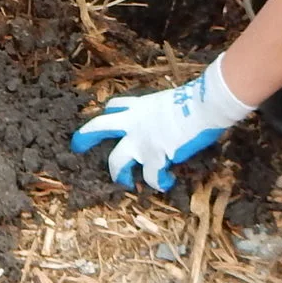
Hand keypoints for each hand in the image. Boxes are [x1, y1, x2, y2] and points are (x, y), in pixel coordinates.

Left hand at [72, 61, 255, 191]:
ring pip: (116, 161)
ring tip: (123, 181)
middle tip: (77, 147)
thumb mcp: (170, 101)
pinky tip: (166, 183)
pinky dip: (158, 183)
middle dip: (84, 137)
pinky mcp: (155, 157)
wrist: (204, 104)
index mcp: (139, 107)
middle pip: (99, 127)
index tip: (103, 124)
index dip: (106, 116)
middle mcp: (134, 123)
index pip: (113, 108)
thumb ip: (162, 113)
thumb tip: (170, 121)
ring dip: (118, 174)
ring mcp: (142, 141)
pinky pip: (151, 177)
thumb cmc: (196, 99)